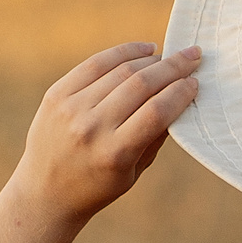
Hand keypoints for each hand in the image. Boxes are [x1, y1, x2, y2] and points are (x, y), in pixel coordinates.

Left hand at [13, 41, 201, 220]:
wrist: (45, 192)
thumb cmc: (98, 185)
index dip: (181, 93)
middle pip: (141, 85)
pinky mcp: (57, 94)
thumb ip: (156, 136)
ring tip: (170, 56)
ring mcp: (71, 108)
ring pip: (120, 71)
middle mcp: (91, 127)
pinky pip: (95, 64)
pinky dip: (123, 52)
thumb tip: (181, 97)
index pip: (157, 112)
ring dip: (152, 60)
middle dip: (173, 68)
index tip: (196, 82)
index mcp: (115, 153)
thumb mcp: (134, 171)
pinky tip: (144, 50)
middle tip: (193, 56)